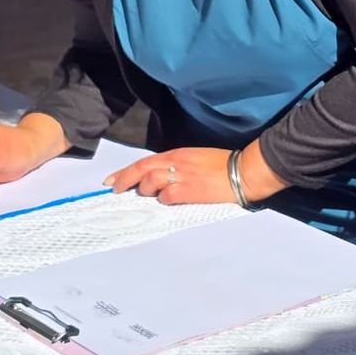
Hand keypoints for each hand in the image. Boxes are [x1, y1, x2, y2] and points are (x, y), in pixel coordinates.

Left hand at [105, 147, 234, 205]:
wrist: (243, 171)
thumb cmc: (224, 165)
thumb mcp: (196, 159)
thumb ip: (178, 166)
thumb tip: (163, 178)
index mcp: (178, 154)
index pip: (145, 161)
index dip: (126, 171)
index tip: (112, 179)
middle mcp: (176, 162)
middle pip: (141, 168)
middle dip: (124, 179)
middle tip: (114, 189)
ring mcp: (181, 176)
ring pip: (150, 180)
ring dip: (145, 190)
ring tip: (148, 196)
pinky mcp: (188, 190)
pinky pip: (166, 196)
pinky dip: (163, 199)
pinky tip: (168, 201)